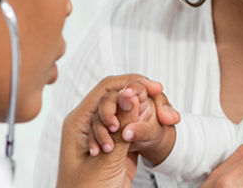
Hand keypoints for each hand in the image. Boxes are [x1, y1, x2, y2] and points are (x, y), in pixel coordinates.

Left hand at [57, 74, 180, 187]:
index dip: (131, 83)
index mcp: (78, 122)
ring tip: (164, 118)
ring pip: (126, 112)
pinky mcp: (115, 146)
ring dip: (144, 113)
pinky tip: (157, 126)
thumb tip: (131, 97)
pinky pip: (130, 128)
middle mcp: (89, 124)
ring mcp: (103, 135)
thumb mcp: (107, 160)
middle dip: (139, 98)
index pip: (105, 90)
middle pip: (116, 97)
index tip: (154, 88)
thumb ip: (121, 129)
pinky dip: (143, 127)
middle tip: (162, 105)